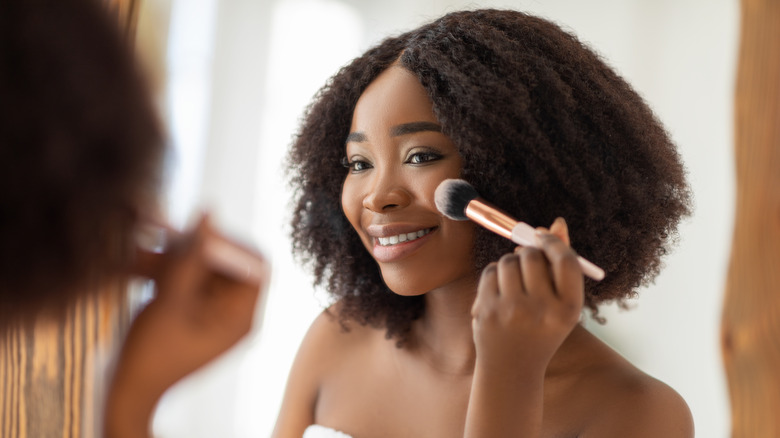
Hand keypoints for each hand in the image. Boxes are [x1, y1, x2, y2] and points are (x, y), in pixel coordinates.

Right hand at [104, 215, 268, 437]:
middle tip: (159, 237)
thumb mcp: (171, 301)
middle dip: (190, 247)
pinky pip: (183, 280)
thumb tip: (209, 213)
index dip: (229, 242)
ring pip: (199, 268)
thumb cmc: (151, 355)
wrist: (125, 393)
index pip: (256, 264)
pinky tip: (133, 264)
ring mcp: (211, 311)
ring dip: (168, 257)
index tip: (197, 231)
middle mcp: (233, 312)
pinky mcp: (190, 310)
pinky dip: (161, 270)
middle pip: (225, 262)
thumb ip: (191, 257)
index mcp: (242, 316)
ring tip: (136, 255)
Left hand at [471, 217, 583, 371]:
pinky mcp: (488, 310)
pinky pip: (490, 271)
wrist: (512, 368)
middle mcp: (542, 310)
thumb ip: (560, 263)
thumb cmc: (541, 328)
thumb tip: (557, 223)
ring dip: (510, 264)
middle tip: (528, 263)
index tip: (544, 236)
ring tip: (514, 284)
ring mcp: (512, 311)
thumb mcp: (559, 303)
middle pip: (532, 256)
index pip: (565, 260)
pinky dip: (495, 275)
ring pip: (508, 260)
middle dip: (528, 253)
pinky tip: (500, 295)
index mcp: (568, 310)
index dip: (554, 242)